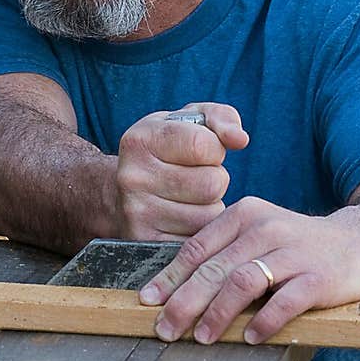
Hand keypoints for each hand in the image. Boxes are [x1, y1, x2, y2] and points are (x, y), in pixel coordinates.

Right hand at [115, 102, 248, 240]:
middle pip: (212, 184)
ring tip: (190, 198)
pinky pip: (200, 240)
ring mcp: (138, 214)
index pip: (203, 145)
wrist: (119, 193)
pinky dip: (201, 230)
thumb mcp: (187, 122)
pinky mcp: (148, 243)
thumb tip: (240, 139)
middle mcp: (133, 177)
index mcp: (140, 141)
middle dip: (216, 180)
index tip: (203, 150)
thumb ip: (220, 118)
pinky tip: (184, 218)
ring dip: (210, 207)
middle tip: (197, 178)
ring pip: (209, 215)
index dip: (215, 149)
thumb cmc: (166, 150)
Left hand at [138, 197, 359, 343]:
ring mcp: (294, 252)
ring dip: (217, 314)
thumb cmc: (297, 247)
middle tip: (165, 329)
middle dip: (184, 302)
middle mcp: (266, 228)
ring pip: (243, 282)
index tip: (148, 302)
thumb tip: (173, 290)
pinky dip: (263, 322)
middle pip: (214, 268)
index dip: (169, 277)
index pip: (198, 247)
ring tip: (201, 338)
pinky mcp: (319, 277)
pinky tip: (249, 338)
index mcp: (245, 215)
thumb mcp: (258, 237)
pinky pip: (285, 301)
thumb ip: (223, 254)